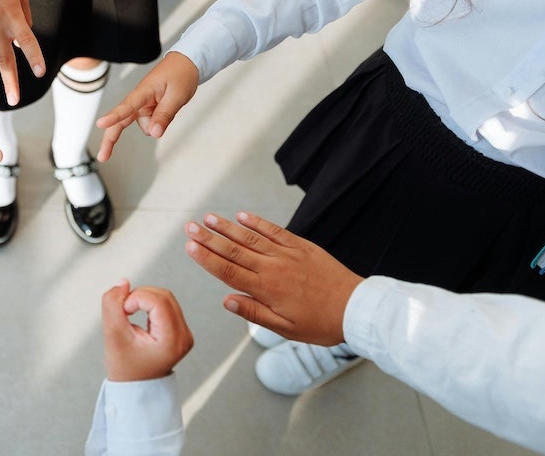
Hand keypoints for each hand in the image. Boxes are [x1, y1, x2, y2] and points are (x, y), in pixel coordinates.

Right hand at [95, 52, 198, 160]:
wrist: (186, 63)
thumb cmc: (181, 75)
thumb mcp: (177, 96)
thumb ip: (165, 115)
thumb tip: (154, 134)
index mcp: (143, 91)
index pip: (127, 106)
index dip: (113, 116)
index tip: (101, 124)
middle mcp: (139, 99)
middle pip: (121, 121)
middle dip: (111, 138)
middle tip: (103, 157)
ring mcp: (142, 105)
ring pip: (145, 126)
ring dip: (156, 124)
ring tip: (170, 105)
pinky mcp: (146, 108)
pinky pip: (150, 123)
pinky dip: (157, 122)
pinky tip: (167, 109)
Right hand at [101, 280, 193, 382]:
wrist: (136, 387)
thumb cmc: (124, 367)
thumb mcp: (112, 336)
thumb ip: (113, 305)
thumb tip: (123, 282)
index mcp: (172, 341)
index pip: (158, 301)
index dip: (136, 297)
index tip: (122, 311)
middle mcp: (184, 336)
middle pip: (163, 296)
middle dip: (140, 295)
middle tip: (123, 310)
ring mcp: (185, 334)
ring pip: (165, 297)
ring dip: (144, 298)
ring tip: (129, 314)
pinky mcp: (180, 330)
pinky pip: (166, 304)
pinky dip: (149, 304)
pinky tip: (138, 316)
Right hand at [184, 212, 361, 345]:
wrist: (356, 308)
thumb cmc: (321, 324)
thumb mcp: (286, 329)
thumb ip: (254, 312)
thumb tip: (227, 301)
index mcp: (267, 289)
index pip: (229, 271)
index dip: (207, 258)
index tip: (189, 246)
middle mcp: (273, 268)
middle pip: (234, 251)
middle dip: (209, 238)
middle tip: (189, 226)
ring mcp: (287, 254)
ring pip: (251, 238)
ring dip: (227, 227)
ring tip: (208, 218)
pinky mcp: (301, 246)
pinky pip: (275, 231)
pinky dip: (257, 222)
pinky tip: (242, 215)